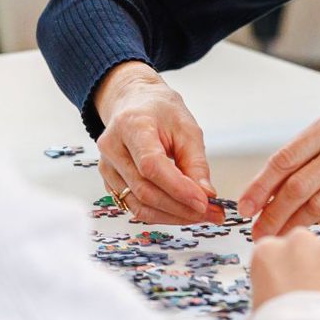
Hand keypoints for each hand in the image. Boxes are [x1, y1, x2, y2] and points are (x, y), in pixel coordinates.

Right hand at [93, 61, 216, 223]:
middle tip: (211, 213)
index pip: (151, 165)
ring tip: (200, 215)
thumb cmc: (160, 111)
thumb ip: (196, 163)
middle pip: (145, 190)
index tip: (204, 202)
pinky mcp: (110, 181)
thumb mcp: (187, 128)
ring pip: (138, 205)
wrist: (134, 103)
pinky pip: (135, 206)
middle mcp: (112, 148)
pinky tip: (181, 211)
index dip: (178, 188)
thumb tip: (205, 195)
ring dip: (172, 216)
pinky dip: (161, 213)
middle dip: (181, 208)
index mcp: (131, 126)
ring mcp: (107, 167)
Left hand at [239, 96, 319, 238]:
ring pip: (319, 205)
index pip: (285, 159)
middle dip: (272, 215)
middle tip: (258, 233)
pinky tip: (317, 228)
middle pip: (297, 187)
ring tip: (282, 237)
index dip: (260, 187)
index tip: (245, 207)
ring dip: (296, 224)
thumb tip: (278, 186)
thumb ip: (317, 151)